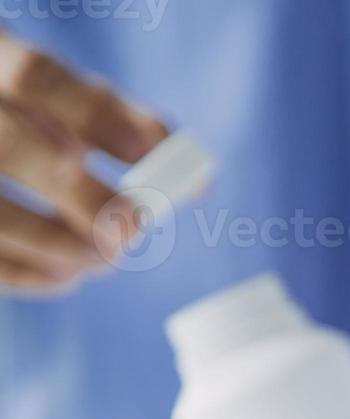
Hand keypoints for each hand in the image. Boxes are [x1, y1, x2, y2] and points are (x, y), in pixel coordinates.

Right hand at [0, 33, 167, 292]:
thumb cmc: (24, 111)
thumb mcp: (60, 99)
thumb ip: (124, 124)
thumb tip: (198, 181)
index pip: (34, 77)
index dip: (95, 118)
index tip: (150, 156)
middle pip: (10, 146)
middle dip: (79, 196)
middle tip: (131, 229)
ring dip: (50, 241)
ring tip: (101, 257)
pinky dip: (23, 272)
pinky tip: (65, 275)